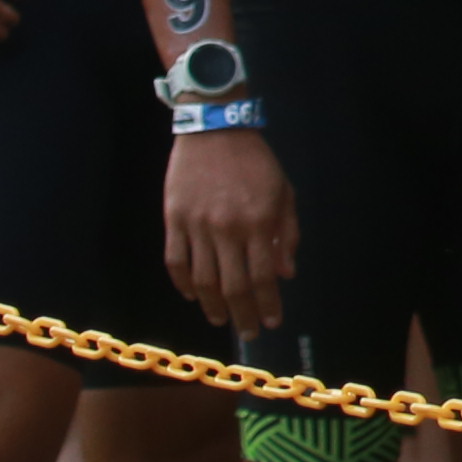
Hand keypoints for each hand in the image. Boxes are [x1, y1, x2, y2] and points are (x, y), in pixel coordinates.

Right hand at [161, 126, 298, 336]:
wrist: (215, 129)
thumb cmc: (256, 161)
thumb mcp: (284, 192)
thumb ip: (287, 234)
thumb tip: (286, 274)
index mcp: (259, 222)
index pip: (263, 276)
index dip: (267, 304)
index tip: (271, 322)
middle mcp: (227, 229)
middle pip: (233, 285)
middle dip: (243, 314)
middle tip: (248, 332)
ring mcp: (197, 226)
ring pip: (202, 280)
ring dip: (213, 306)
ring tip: (222, 319)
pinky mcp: (173, 220)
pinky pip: (175, 261)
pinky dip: (183, 284)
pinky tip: (193, 295)